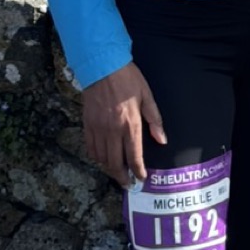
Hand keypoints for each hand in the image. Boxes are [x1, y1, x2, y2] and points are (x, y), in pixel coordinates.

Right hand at [82, 62, 166, 187]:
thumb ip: (155, 120)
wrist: (103, 65)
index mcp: (130, 124)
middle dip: (122, 177)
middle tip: (127, 183)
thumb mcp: (147, 96)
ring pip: (102, 159)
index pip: (134, 156)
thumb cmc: (128, 79)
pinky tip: (102, 158)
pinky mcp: (87, 124)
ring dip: (109, 169)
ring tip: (116, 172)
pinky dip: (96, 157)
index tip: (141, 178)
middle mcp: (113, 130)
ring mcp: (98, 129)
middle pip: (116, 163)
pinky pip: (90, 148)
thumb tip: (162, 140)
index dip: (138, 171)